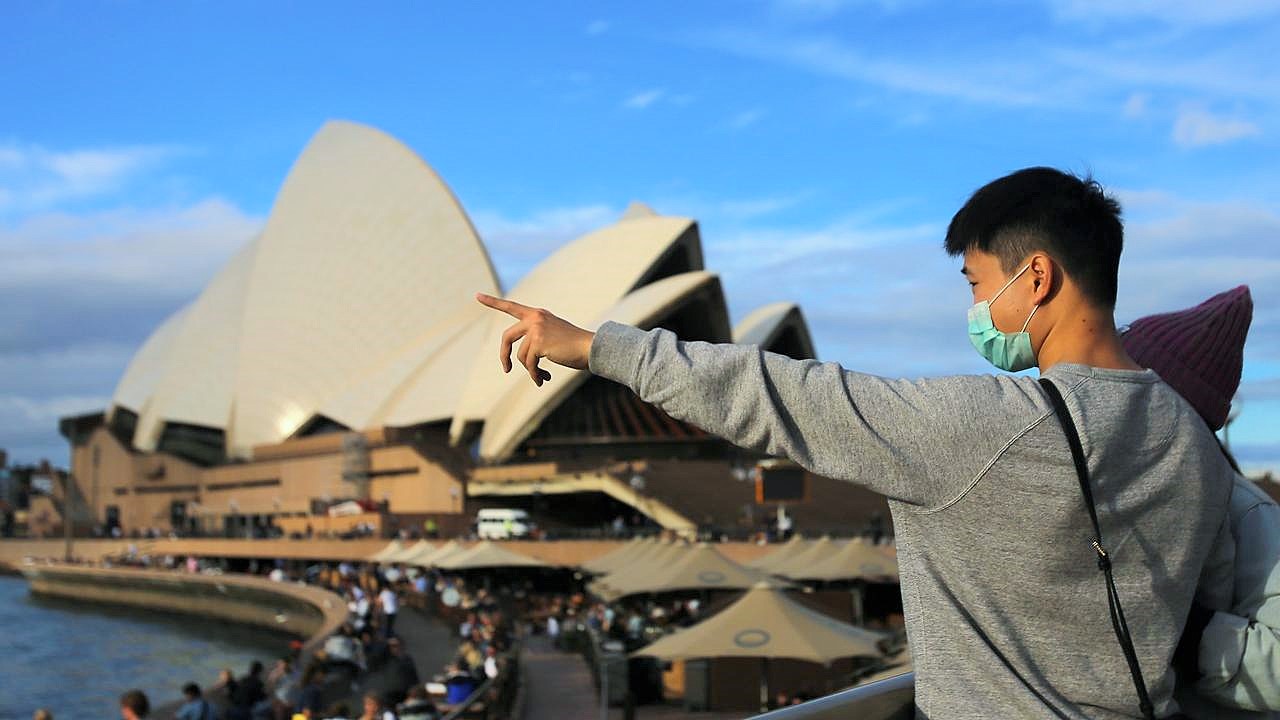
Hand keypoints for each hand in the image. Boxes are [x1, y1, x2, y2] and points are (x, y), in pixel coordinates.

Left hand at [475, 293, 594, 386]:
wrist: (590, 348)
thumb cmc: (574, 345)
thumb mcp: (552, 336)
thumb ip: (535, 340)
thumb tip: (519, 359)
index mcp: (537, 314)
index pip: (511, 306)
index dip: (493, 302)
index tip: (477, 296)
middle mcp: (535, 318)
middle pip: (507, 337)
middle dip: (504, 355)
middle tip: (506, 369)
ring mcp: (536, 329)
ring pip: (521, 356)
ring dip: (530, 370)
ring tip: (541, 377)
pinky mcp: (538, 342)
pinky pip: (529, 364)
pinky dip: (535, 374)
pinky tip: (543, 380)